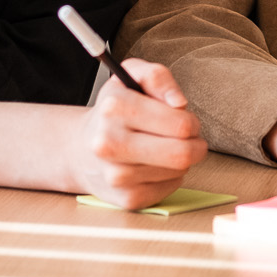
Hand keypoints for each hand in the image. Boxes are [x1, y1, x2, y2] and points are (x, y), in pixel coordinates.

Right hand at [71, 59, 207, 209]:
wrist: (81, 149)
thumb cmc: (115, 110)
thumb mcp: (131, 77)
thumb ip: (158, 77)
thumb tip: (179, 103)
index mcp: (113, 108)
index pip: (179, 124)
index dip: (191, 121)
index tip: (185, 119)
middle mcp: (109, 143)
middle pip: (182, 153)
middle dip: (196, 145)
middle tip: (190, 139)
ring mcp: (116, 175)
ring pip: (179, 171)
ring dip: (181, 160)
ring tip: (164, 148)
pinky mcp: (126, 198)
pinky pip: (170, 188)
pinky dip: (171, 177)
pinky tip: (155, 166)